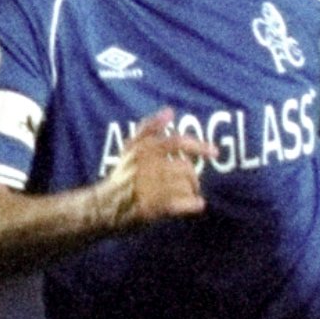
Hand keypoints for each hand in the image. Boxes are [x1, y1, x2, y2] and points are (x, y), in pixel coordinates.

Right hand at [98, 108, 212, 231]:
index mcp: (144, 149)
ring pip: (187, 186)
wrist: (104, 204)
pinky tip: (196, 204)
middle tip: (191, 184)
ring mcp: (151, 188)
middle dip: (193, 177)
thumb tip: (170, 111)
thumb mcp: (132, 146)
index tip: (215, 152)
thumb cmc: (124, 173)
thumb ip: (150, 127)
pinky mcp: (154, 207)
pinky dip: (194, 204)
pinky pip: (185, 204)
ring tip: (186, 195)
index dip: (198, 146)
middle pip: (186, 169)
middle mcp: (147, 167)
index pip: (176, 142)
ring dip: (192, 191)